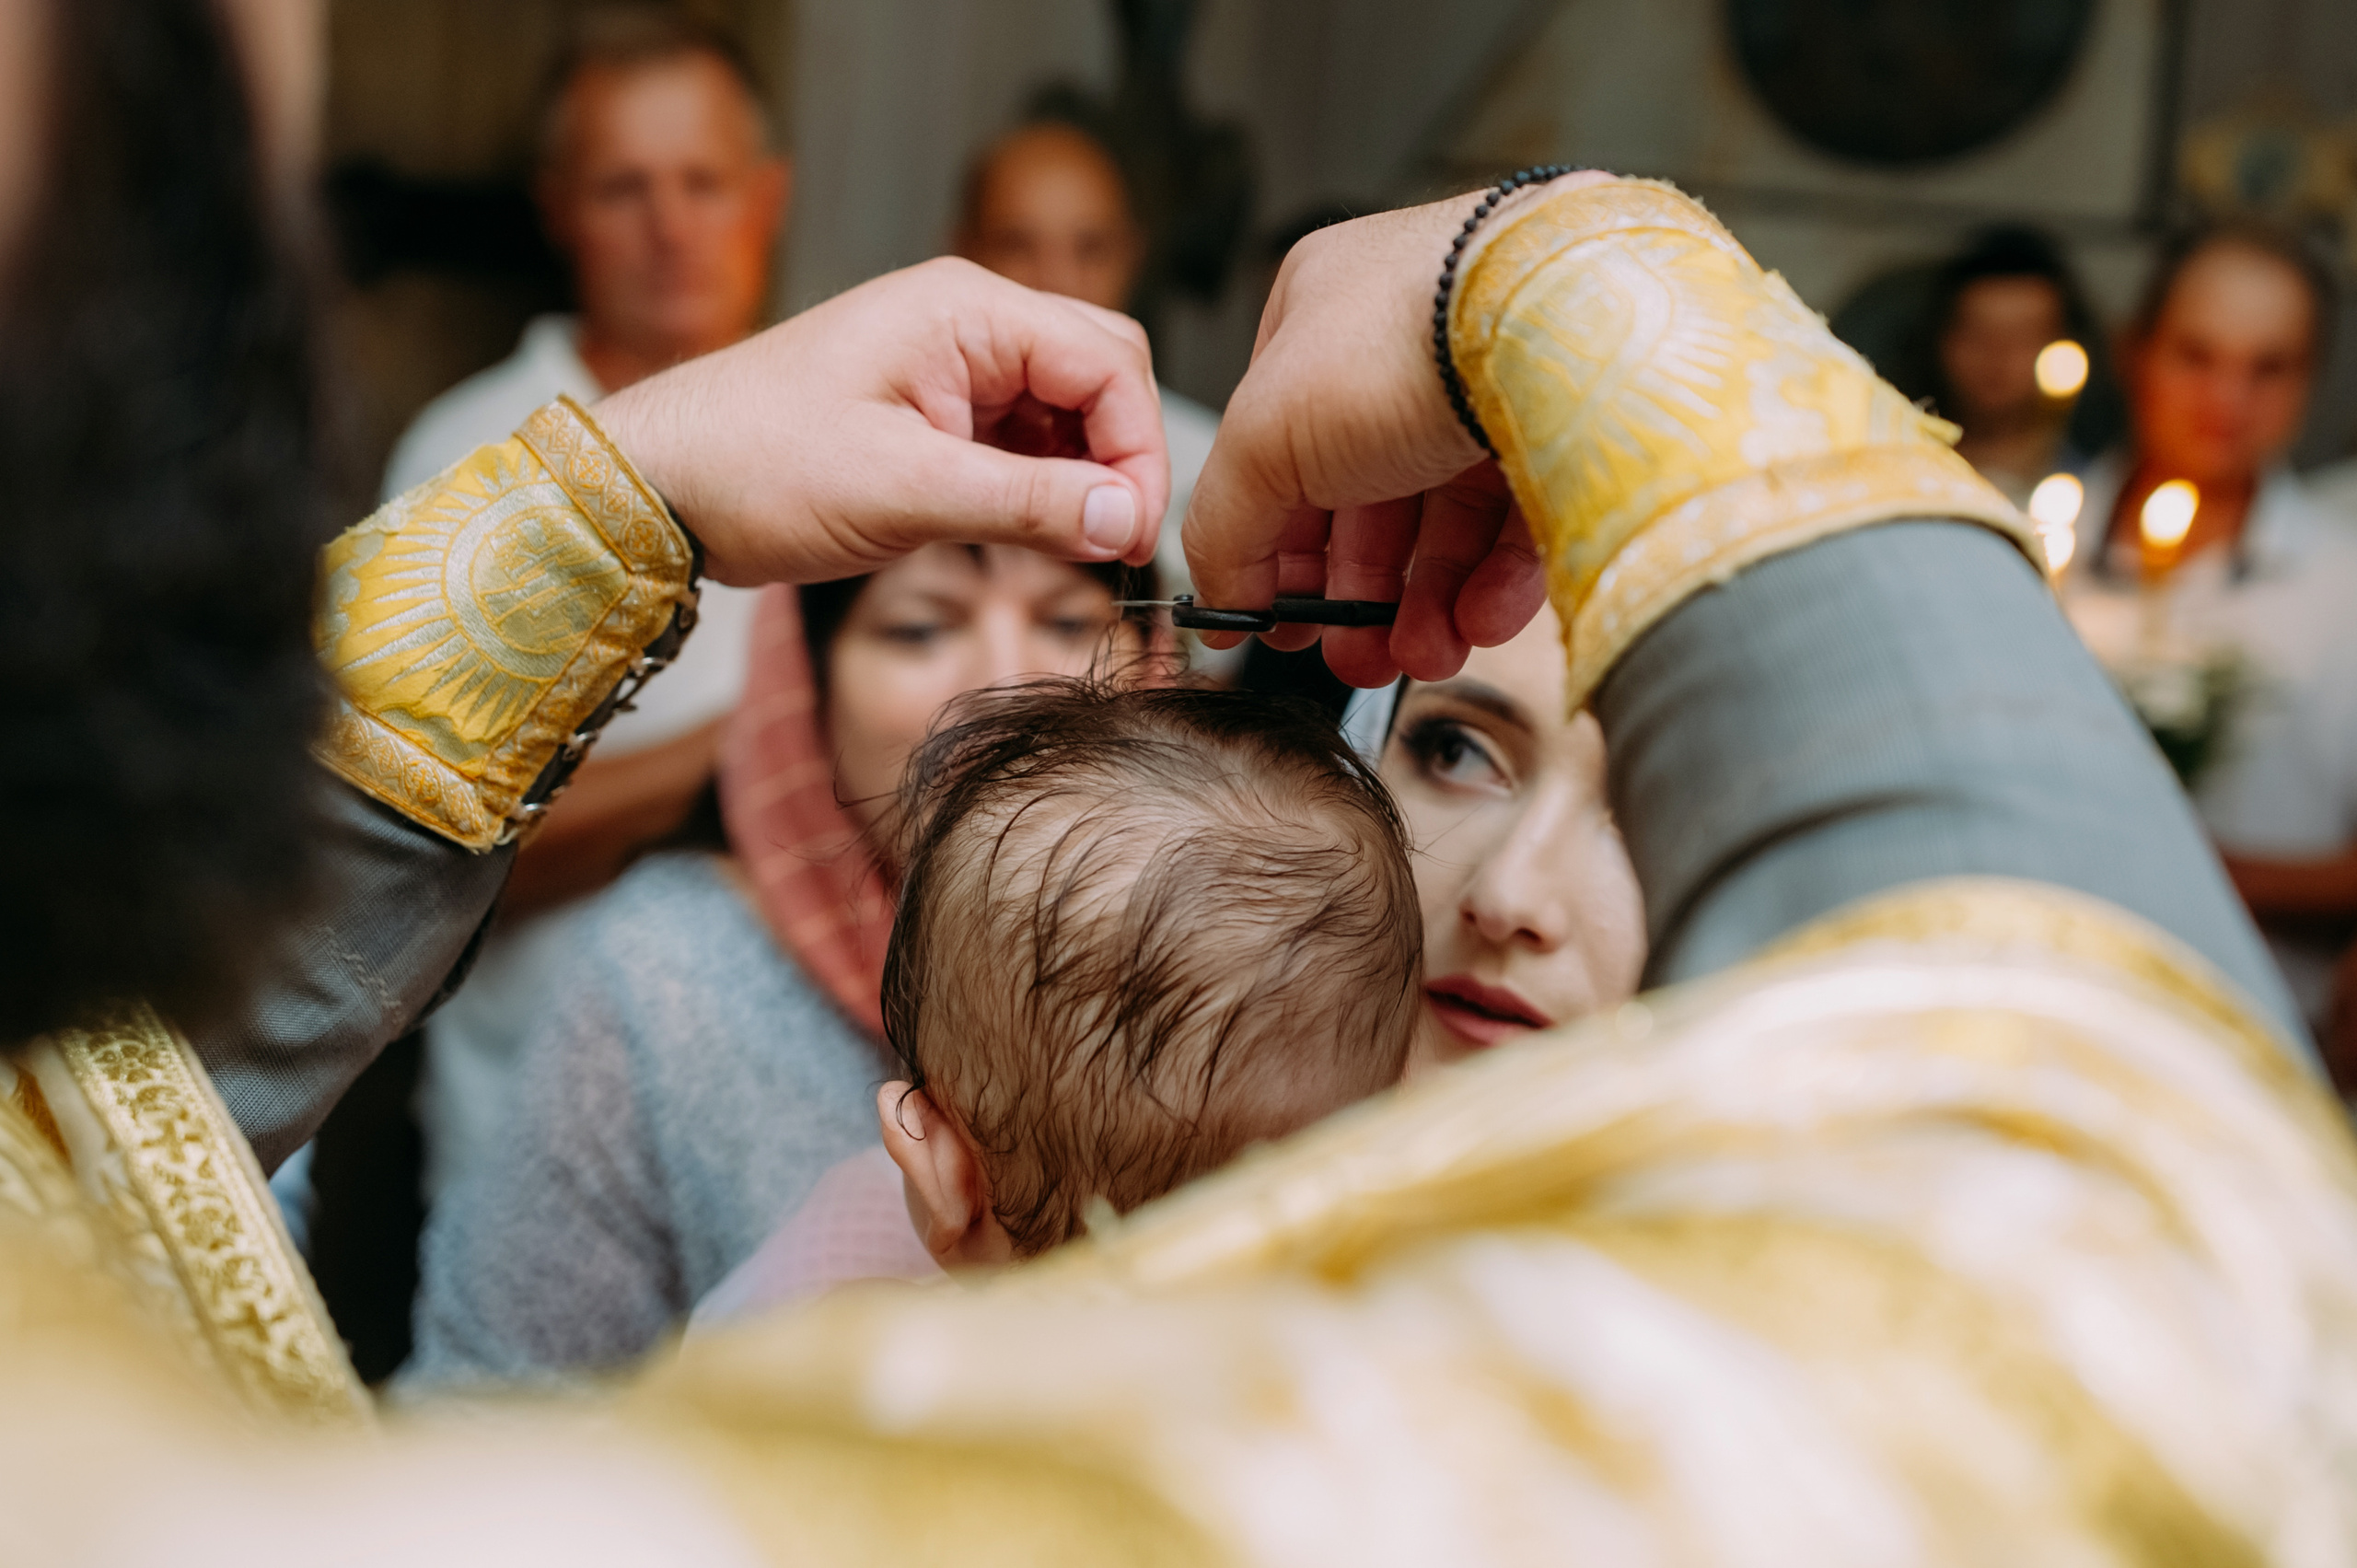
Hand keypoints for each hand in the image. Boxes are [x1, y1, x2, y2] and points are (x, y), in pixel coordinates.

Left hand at [593, 258, 1166, 585]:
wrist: (658, 486)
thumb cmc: (754, 466)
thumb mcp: (905, 493)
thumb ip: (1030, 504)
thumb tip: (1128, 521)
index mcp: (965, 310)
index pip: (1108, 361)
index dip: (1139, 450)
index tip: (1135, 534)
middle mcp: (964, 322)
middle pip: (1099, 371)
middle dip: (1121, 455)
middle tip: (1116, 541)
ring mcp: (947, 364)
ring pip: (1064, 408)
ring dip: (1081, 474)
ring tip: (1070, 544)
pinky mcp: (929, 409)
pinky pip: (1018, 437)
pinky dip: (1040, 484)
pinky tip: (1031, 531)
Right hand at [1183, 173, 1611, 685]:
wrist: (1557, 325)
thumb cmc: (1406, 342)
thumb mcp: (1260, 439)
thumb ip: (1223, 525)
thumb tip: (1219, 595)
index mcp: (1319, 323)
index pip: (1283, 456)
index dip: (1278, 547)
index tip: (1279, 618)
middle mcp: (1407, 348)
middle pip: (1366, 500)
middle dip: (1357, 595)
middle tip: (1353, 655)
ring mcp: (1491, 386)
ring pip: (1447, 522)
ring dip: (1424, 606)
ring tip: (1421, 656)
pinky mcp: (1564, 430)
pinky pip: (1520, 522)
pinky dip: (1494, 585)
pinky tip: (1476, 624)